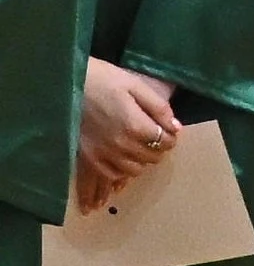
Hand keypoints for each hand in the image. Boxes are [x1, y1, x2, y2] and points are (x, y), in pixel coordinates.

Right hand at [74, 61, 179, 215]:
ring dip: (140, 164)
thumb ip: (158, 108)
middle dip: (158, 151)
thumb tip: (175, 128)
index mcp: (136, 126)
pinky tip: (119, 184)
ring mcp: (102, 155)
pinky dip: (115, 181)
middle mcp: (120, 146)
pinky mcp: (86, 159)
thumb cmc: (103, 80)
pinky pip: (106, 177)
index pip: (164, 141)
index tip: (171, 133)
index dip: (171, 138)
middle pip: (150, 158)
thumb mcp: (135, 86)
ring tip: (142, 157)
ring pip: (131, 171)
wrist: (66, 85)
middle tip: (158, 143)